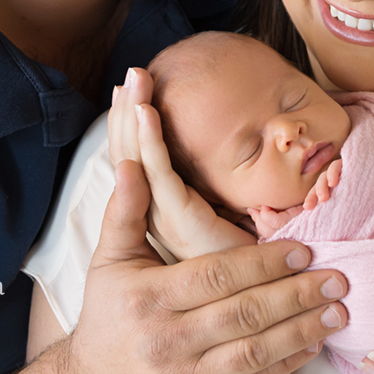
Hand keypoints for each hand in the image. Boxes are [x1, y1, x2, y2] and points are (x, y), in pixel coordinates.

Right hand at [69, 155, 349, 373]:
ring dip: (302, 330)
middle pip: (243, 314)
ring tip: (339, 311)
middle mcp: (166, 341)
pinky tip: (314, 344)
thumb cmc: (108, 312)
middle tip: (339, 278)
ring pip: (254, 352)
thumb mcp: (109, 259)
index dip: (264, 263)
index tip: (305, 250)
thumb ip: (126, 211)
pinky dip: (286, 364)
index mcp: (149, 298)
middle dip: (296, 295)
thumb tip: (130, 164)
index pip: (217, 276)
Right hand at [111, 67, 253, 258]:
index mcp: (159, 212)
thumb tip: (205, 149)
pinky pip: (159, 172)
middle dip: (128, 110)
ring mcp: (164, 218)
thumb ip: (205, 191)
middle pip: (129, 153)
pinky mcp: (182, 221)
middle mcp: (154, 214)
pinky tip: (146, 111)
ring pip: (136, 157)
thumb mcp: (217, 222)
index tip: (131, 87)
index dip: (129, 122)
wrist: (245, 303)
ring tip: (135, 77)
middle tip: (132, 70)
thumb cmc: (239, 265)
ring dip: (134, 114)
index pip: (133, 158)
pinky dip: (149, 138)